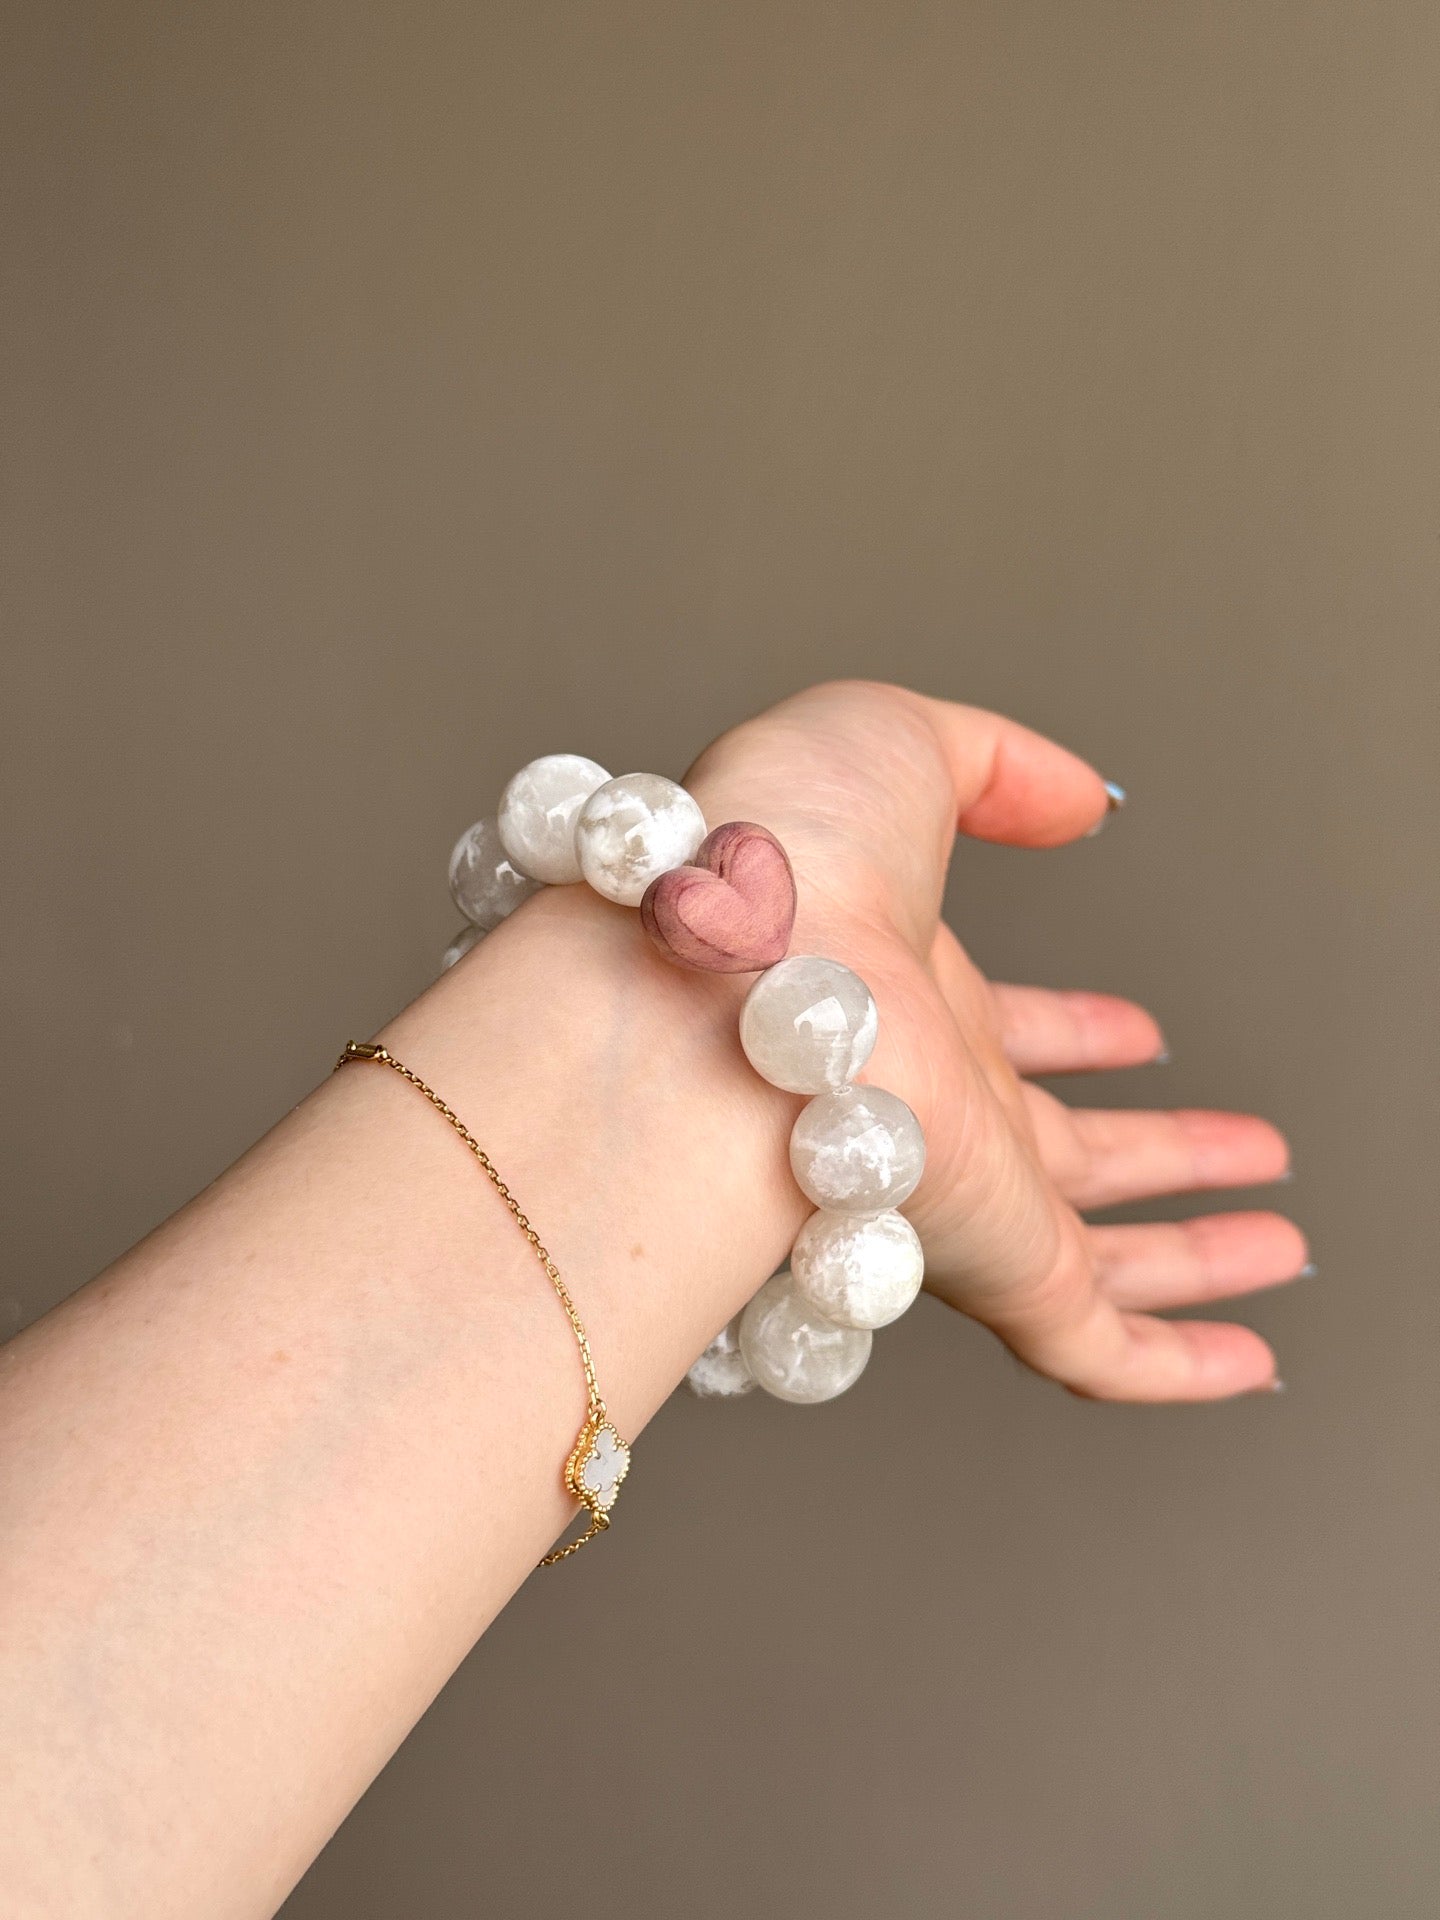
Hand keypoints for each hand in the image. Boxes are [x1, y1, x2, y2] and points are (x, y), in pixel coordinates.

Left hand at [684, 680, 1301, 1399]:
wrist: (731, 970)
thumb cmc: (779, 851)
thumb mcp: (893, 745)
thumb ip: (996, 764)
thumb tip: (1079, 803)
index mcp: (908, 1000)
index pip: (1005, 1031)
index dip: (1077, 1031)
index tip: (1139, 1033)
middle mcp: (935, 1106)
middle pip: (1062, 1150)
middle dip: (1158, 1148)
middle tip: (1240, 1150)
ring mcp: (965, 1195)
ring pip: (1101, 1255)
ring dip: (1195, 1252)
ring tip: (1275, 1246)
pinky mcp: (995, 1268)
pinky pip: (1105, 1349)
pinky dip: (1185, 1366)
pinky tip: (1248, 1359)